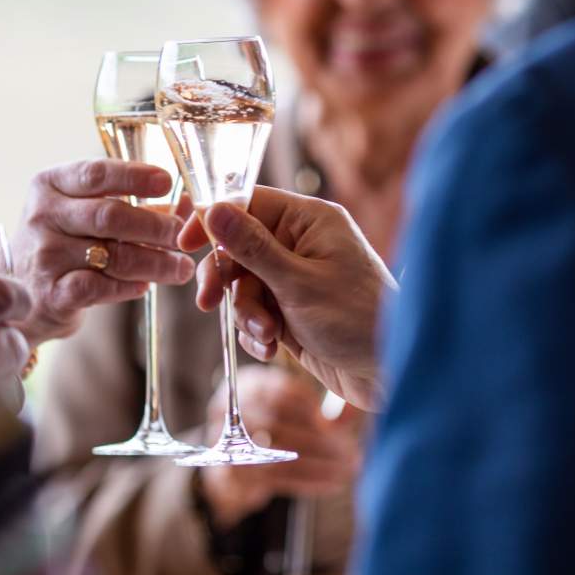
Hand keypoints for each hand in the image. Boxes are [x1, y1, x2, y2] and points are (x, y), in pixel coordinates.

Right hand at [14, 159, 195, 344]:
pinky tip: (144, 286)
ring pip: (113, 255)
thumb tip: (185, 204)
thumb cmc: (60, 242)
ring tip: (181, 267)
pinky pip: (102, 287)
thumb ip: (127, 203)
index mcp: (50, 185)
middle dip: (155, 226)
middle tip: (182, 236)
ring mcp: (45, 256)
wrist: (16, 291)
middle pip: (110, 216)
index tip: (166, 182)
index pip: (95, 174)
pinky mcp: (52, 293)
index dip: (134, 176)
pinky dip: (130, 287)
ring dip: (156, 262)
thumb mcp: (79, 210)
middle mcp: (43, 216)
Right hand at [179, 187, 397, 409]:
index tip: (186, 241)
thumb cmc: (357, 320)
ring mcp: (296, 278)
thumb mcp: (297, 283)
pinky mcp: (292, 311)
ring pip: (243, 285)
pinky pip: (255, 311)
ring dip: (246, 313)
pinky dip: (256, 331)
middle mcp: (302, 244)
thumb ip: (251, 247)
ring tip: (266, 335)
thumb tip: (213, 209)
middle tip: (207, 302)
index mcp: (310, 220)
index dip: (214, 220)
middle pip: (238, 247)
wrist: (389, 372)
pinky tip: (271, 348)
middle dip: (227, 280)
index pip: (248, 202)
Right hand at [198, 366, 361, 530]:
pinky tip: (335, 483)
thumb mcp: (293, 410)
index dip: (308, 405)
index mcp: (250, 385)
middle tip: (352, 449)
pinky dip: (309, 481)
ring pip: (276, 452)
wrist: (235, 470)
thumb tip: (356, 407)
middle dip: (318, 438)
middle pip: (275, 421)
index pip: (277, 389)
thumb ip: (322, 409)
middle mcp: (230, 409)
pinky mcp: (233, 473)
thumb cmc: (276, 431)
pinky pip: (275, 478)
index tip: (333, 421)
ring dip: (318, 462)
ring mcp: (226, 443)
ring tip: (349, 468)